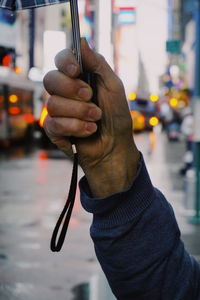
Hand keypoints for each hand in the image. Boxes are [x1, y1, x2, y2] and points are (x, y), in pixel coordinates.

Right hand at [43, 38, 139, 197]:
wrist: (116, 146)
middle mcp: (64, 92)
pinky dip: (75, 127)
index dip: (64, 61)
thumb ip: (98, 64)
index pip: (61, 60)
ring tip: (96, 119)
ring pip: (52, 104)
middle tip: (90, 97)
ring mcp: (58, 111)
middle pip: (50, 79)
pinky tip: (88, 131)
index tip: (76, 70)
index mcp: (78, 78)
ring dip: (79, 112)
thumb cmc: (116, 116)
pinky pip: (54, 124)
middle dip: (72, 90)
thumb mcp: (113, 87)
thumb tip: (82, 40)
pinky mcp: (54, 130)